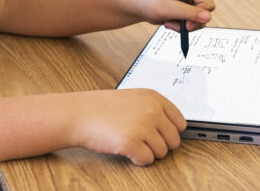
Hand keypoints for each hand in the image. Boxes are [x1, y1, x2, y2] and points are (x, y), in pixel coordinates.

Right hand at [71, 89, 185, 164]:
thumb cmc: (102, 108)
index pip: (180, 122)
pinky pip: (147, 160)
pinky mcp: (132, 143)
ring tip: (132, 143)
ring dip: (149, 152)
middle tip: (144, 142)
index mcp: (154, 98)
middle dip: (160, 145)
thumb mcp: (133, 99)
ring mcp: (143, 127)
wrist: (79, 114)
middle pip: (174, 140)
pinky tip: (127, 150)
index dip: (170, 132)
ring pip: (162, 152)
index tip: (161, 136)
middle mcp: (152, 111)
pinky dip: (138, 160)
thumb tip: (172, 128)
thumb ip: (153, 109)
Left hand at [131, 0, 213, 31]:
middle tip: (175, 24)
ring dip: (185, 26)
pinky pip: (194, 23)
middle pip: (206, 13)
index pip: (207, 3)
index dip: (199, 16)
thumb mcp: (168, 8)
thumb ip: (188, 13)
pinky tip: (171, 22)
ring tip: (169, 23)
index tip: (187, 25)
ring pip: (201, 20)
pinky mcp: (189, 9)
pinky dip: (183, 27)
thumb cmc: (149, 0)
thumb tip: (207, 18)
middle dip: (191, 22)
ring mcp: (193, 0)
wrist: (139, 4)